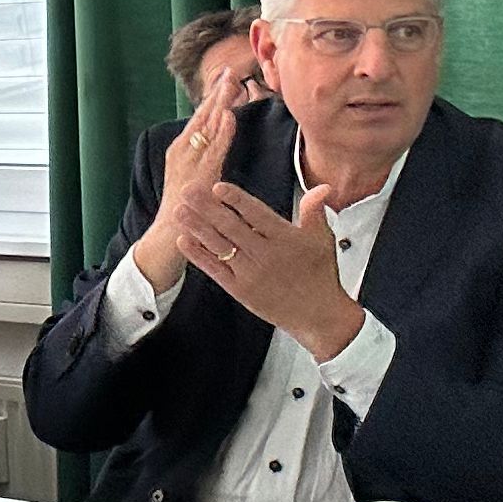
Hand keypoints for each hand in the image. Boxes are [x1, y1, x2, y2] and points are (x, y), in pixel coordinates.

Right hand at [134, 70, 238, 292]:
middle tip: (231, 69)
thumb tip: (222, 139)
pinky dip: (220, 132)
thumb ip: (208, 158)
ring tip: (232, 82)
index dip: (215, 97)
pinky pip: (212, 151)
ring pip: (206, 129)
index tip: (229, 76)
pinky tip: (228, 116)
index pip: (202, 118)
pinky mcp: (197, 178)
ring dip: (219, 104)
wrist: (168, 240)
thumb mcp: (196, 178)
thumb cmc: (187, 211)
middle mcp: (182, 153)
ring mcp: (188, 164)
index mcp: (183, 151)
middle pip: (202, 116)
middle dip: (217, 93)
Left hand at [174, 181, 364, 361]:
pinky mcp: (240, 290)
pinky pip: (215, 270)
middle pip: (231, 227)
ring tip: (179, 211)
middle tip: (188, 190)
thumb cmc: (321, 275)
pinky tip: (184, 240)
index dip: (236, 200)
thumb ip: (315, 210)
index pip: (256, 214)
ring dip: (197, 227)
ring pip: (219, 246)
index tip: (218, 187)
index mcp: (285, 239)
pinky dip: (199, 255)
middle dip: (207, 207)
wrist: (318, 315)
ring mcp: (250, 274)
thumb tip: (322, 187)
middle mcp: (265, 255)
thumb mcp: (323, 238)